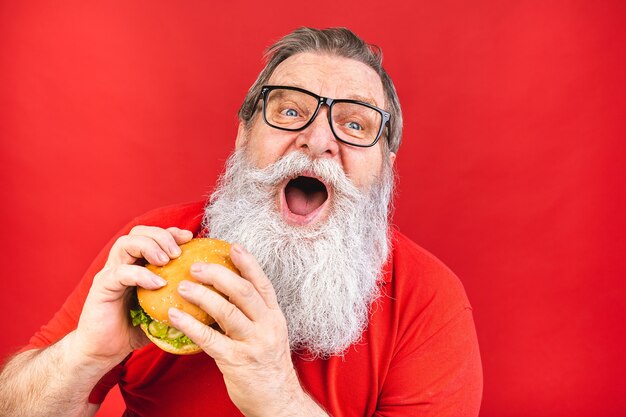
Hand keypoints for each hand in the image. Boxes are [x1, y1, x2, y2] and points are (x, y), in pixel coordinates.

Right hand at [73, 226, 192, 368]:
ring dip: (150, 247)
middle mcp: (121, 264)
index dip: (171, 232)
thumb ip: (178, 298)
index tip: (190, 237)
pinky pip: (120, 273)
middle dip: (161, 236)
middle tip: (178, 251)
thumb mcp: (161, 309)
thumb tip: (209, 296)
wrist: (102, 352)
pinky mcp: (102, 288)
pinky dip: (141, 274)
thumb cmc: (132, 330)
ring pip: (126, 244)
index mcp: (135, 264)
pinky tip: (158, 283)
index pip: (152, 236)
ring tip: (168, 260)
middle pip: (138, 232)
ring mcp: (110, 274)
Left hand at [167, 244, 310, 416]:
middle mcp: (267, 326)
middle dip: (219, 275)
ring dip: (202, 295)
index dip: (249, 263)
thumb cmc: (267, 366)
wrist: (277, 401)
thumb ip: (252, 316)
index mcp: (275, 317)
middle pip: (244, 292)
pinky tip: (175, 315)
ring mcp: (253, 343)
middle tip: (197, 265)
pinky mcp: (237, 361)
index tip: (233, 246)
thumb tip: (225, 294)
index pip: (262, 284)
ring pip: (227, 311)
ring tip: (182, 286)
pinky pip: (210, 338)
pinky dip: (190, 324)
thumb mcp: (268, 335)